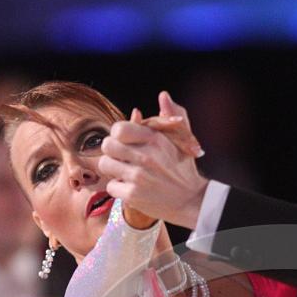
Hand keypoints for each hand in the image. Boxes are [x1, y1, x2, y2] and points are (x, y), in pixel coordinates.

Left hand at [99, 92, 208, 227]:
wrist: (192, 201)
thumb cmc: (184, 169)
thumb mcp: (182, 139)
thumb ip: (172, 116)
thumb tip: (163, 95)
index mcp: (154, 139)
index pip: (118, 128)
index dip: (118, 136)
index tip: (126, 143)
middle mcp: (146, 156)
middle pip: (107, 145)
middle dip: (113, 152)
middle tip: (124, 160)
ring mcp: (138, 176)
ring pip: (105, 164)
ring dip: (113, 170)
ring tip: (127, 174)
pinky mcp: (133, 194)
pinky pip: (111, 186)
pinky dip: (119, 189)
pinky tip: (132, 189)